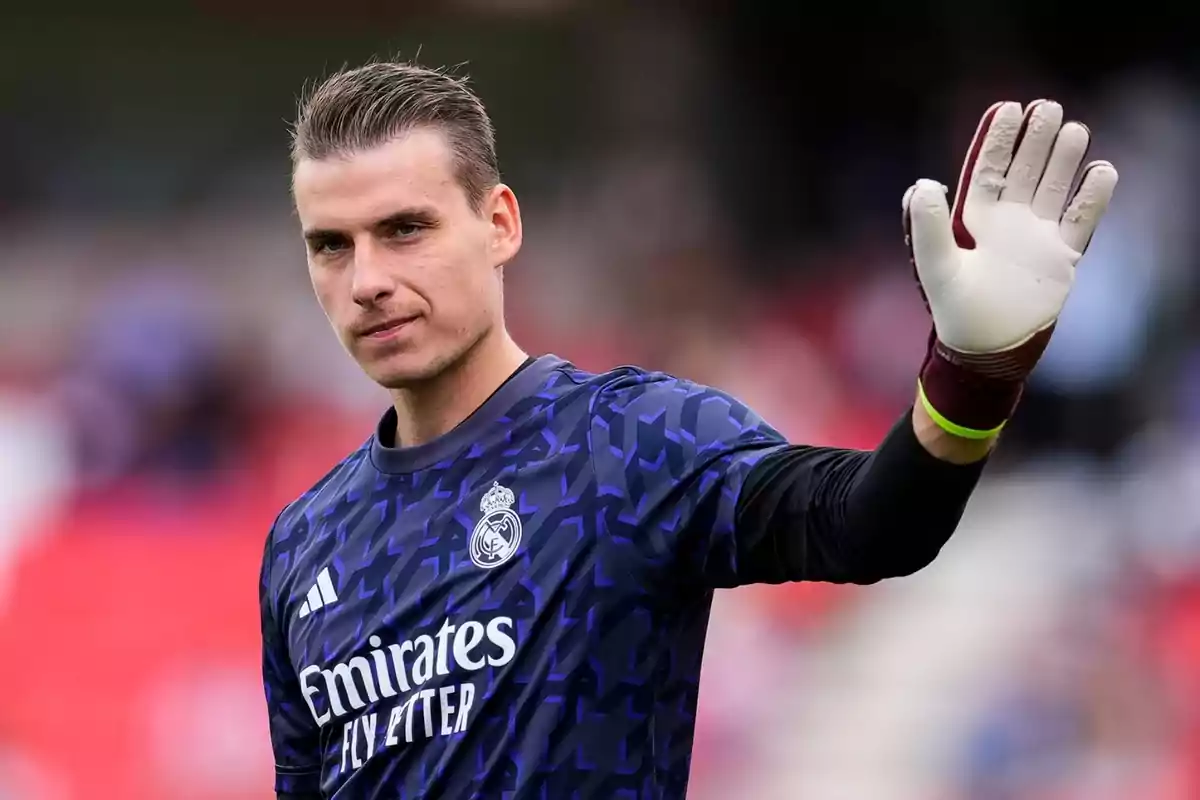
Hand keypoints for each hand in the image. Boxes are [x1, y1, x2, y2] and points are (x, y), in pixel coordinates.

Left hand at [903, 100, 1117, 437]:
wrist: (987, 347)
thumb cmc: (955, 309)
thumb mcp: (935, 265)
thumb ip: (926, 226)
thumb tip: (924, 183)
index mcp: (975, 218)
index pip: (990, 168)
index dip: (998, 139)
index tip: (1007, 108)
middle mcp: (1008, 221)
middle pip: (1025, 169)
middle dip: (1035, 138)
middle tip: (1046, 107)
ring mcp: (1037, 235)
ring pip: (1054, 186)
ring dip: (1063, 159)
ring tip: (1073, 130)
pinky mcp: (1063, 256)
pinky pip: (1082, 220)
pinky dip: (1093, 197)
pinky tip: (1102, 171)